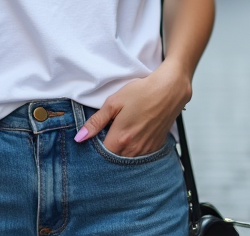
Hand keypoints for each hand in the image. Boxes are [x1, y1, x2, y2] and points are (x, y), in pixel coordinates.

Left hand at [75, 62, 190, 156]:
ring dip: (121, 150)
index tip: (96, 136)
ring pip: (127, 158)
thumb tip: (79, 137)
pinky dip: (134, 149)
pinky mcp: (156, 147)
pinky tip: (134, 134)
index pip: (101, 154)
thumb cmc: (141, 93)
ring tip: (122, 132)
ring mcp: (146, 150)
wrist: (169, 90)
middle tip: (108, 132)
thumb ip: (96, 122)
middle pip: (114, 158)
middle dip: (108, 150)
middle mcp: (134, 149)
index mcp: (121, 138)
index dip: (95, 146)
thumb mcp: (114, 103)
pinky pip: (140, 155)